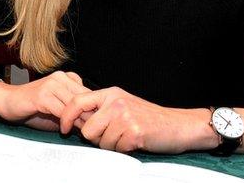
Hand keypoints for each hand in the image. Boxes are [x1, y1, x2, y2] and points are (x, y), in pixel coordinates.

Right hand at [0, 71, 90, 131]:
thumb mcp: (58, 108)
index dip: (93, 111)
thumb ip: (74, 111)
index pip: (89, 94)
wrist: (7, 102)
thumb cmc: (33, 107)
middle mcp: (60, 77)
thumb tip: (94, 122)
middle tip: (89, 132)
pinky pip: (62, 111)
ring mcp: (50, 85)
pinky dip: (66, 122)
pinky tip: (63, 130)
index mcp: (66, 77)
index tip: (94, 125)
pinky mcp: (42, 95)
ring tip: (79, 133)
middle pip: (84, 99)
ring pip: (74, 105)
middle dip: (88, 117)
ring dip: (79, 121)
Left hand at [58, 87, 214, 153]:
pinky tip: (134, 142)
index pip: (77, 101)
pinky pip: (115, 149)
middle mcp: (115, 102)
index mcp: (110, 93)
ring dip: (111, 145)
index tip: (64, 128)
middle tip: (113, 136)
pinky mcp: (134, 133)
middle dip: (96, 138)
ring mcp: (125, 117)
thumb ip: (100, 109)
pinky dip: (123, 150)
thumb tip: (75, 120)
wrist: (178, 125)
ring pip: (100, 142)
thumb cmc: (148, 118)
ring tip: (126, 137)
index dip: (66, 116)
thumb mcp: (122, 105)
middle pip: (87, 129)